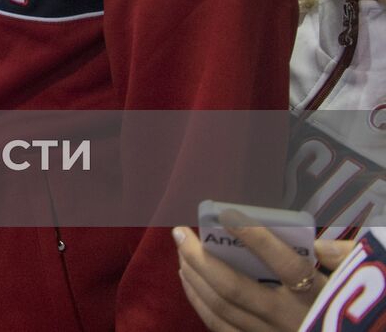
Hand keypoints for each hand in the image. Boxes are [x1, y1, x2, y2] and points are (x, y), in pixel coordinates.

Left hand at [173, 222, 352, 331]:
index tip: (226, 213)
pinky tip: (188, 280)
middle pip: (235, 289)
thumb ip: (335, 254)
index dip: (255, 238)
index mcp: (316, 296)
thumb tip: (311, 240)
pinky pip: (220, 327)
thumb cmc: (347, 299)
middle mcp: (289, 319)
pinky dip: (199, 302)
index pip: (285, 265)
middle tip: (180, 233)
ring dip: (194, 278)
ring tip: (180, 252)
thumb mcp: (353, 274)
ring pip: (222, 308)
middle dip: (200, 259)